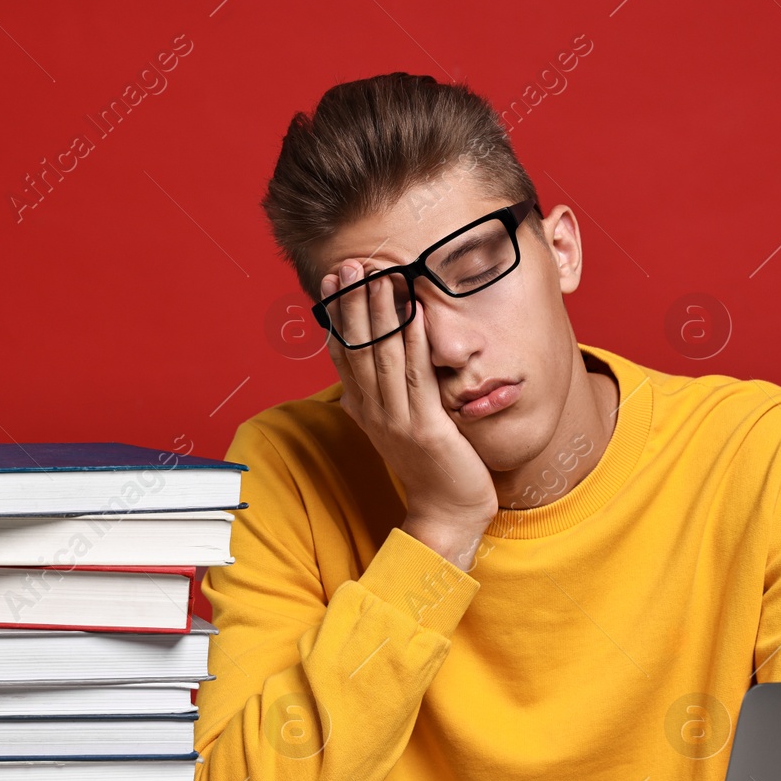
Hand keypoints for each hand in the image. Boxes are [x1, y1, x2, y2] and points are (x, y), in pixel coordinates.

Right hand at [321, 260, 498, 532]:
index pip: (345, 353)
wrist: (446, 514)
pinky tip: (414, 313)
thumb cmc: (432, 469)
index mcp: (366, 409)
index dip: (338, 315)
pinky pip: (416, 377)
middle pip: (358, 348)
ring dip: (380, 314)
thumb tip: (373, 373)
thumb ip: (386, 398)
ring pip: (383, 357)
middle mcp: (374, 412)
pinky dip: (414, 342)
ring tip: (379, 276)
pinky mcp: (425, 427)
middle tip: (348, 266)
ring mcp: (397, 420)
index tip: (333, 281)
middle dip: (352, 304)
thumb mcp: (401, 428)